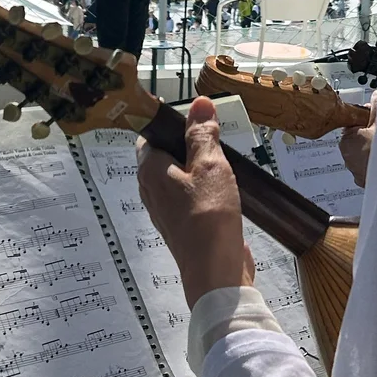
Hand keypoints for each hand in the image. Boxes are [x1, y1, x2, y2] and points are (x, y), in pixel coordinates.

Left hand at [137, 96, 253, 308]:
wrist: (216, 273)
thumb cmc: (209, 217)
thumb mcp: (210, 165)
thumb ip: (203, 134)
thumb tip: (199, 103)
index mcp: (150, 170)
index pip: (150, 134)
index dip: (171, 122)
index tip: (197, 118)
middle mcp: (151, 189)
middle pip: (166, 153)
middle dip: (189, 144)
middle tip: (217, 138)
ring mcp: (166, 210)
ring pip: (179, 175)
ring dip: (200, 167)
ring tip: (226, 162)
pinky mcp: (182, 225)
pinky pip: (190, 196)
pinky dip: (205, 188)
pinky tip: (226, 188)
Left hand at [338, 92, 376, 187]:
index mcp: (347, 138)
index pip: (354, 123)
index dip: (368, 120)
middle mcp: (346, 155)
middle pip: (359, 139)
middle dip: (370, 135)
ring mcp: (355, 169)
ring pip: (364, 154)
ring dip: (373, 151)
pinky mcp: (364, 180)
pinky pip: (369, 168)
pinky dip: (376, 164)